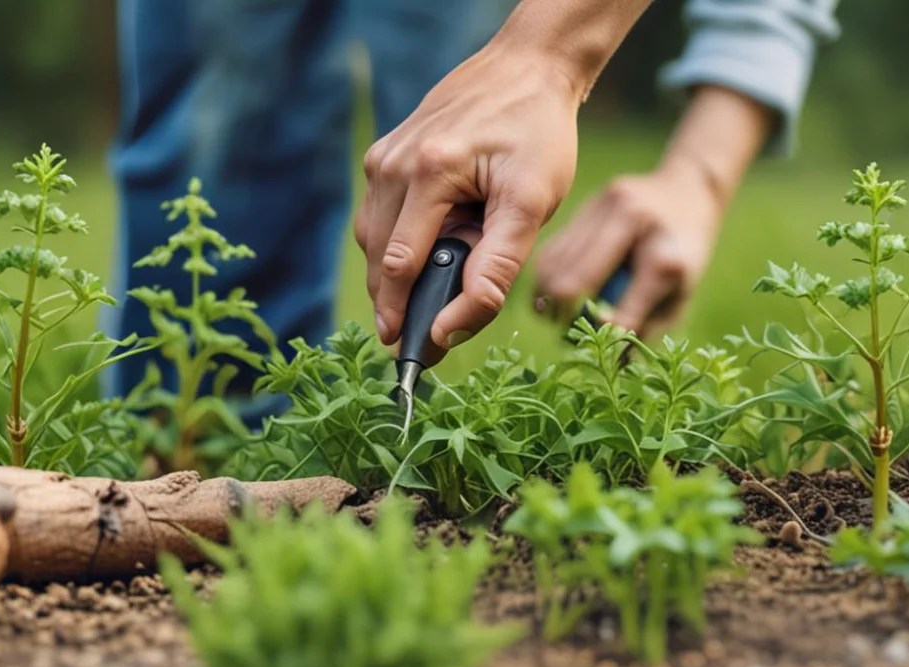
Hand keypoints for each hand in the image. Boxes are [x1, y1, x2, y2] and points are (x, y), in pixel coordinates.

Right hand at [356, 43, 582, 350]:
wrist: (527, 68)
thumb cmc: (537, 135)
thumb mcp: (531, 205)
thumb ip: (496, 269)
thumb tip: (452, 326)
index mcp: (428, 174)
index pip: (399, 267)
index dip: (400, 315)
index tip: (408, 355)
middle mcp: (393, 164)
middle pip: (377, 258)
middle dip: (394, 301)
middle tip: (416, 336)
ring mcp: (383, 157)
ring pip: (370, 238)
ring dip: (393, 272)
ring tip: (428, 290)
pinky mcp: (385, 153)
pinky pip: (378, 213)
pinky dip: (396, 241)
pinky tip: (428, 246)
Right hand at [534, 158, 722, 336]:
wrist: (685, 192)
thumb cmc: (683, 258)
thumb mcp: (680, 297)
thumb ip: (646, 327)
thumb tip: (609, 356)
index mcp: (666, 256)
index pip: (625, 308)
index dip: (606, 335)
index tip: (596, 348)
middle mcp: (632, 225)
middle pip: (576, 281)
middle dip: (562, 315)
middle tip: (563, 331)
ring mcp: (605, 208)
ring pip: (555, 264)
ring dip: (546, 297)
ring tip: (550, 315)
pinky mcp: (586, 204)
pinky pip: (552, 248)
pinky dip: (545, 275)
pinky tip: (548, 291)